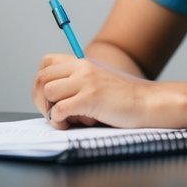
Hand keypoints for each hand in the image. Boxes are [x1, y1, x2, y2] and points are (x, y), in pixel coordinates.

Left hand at [33, 53, 152, 129]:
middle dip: (39, 98)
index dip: (40, 81)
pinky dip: (58, 121)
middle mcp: (82, 68)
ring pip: (47, 91)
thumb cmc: (123, 99)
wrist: (148, 103)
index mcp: (82, 63)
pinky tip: (69, 125)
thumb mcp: (98, 82)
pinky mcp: (90, 99)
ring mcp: (85, 82)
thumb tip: (49, 100)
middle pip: (41, 77)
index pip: (46, 62)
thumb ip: (76, 84)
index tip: (47, 97)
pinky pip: (58, 109)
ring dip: (49, 109)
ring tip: (62, 119)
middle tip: (49, 113)